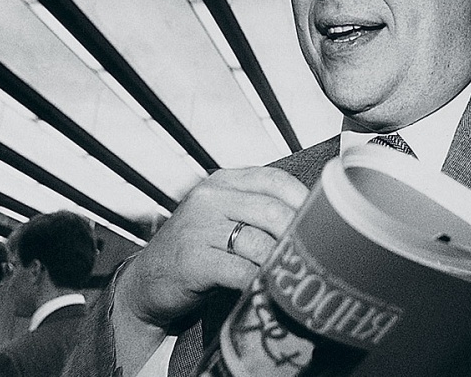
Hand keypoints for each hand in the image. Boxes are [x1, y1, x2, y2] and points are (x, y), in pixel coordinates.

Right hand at [111, 166, 308, 373]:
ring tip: (300, 276)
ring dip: (283, 262)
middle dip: (300, 235)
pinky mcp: (191, 260)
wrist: (146, 282)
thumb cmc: (196, 250)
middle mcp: (210, 198)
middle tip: (318, 256)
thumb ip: (258, 211)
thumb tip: (314, 220)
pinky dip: (260, 282)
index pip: (275, 180)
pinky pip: (238, 270)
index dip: (304, 200)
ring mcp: (198, 228)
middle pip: (272, 210)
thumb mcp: (223, 218)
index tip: (325, 222)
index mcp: (223, 181)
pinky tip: (272, 289)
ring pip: (258, 241)